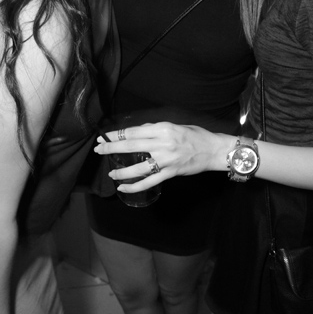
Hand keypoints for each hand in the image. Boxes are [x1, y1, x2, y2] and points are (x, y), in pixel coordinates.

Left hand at [94, 122, 228, 192]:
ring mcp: (166, 160)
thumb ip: (155, 129)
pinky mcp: (170, 172)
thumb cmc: (195, 135)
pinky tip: (124, 188)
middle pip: (131, 146)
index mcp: (163, 128)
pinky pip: (149, 181)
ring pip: (137, 167)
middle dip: (111, 148)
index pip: (133, 131)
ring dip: (121, 171)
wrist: (214, 150)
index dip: (116, 135)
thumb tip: (137, 133)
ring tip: (110, 173)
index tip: (104, 137)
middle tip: (98, 150)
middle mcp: (163, 143)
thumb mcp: (175, 125)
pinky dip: (135, 186)